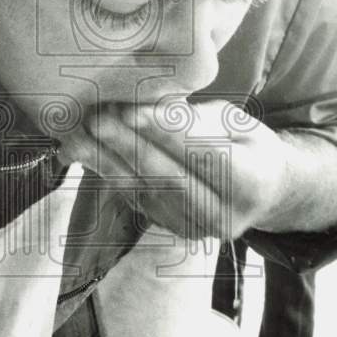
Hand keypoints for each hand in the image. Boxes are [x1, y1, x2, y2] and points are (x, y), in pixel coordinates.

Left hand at [59, 97, 289, 239]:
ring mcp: (191, 228)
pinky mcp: (166, 227)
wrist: (260, 192)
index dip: (164, 134)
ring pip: (142, 188)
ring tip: (76, 131)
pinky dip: (105, 170)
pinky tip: (81, 148)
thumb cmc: (247, 146)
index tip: (130, 110)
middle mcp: (221, 216)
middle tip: (94, 116)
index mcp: (252, 184)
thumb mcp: (236, 124)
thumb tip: (151, 108)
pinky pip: (132, 196)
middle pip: (167, 176)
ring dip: (105, 159)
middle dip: (125, 144)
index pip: (204, 157)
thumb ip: (197, 120)